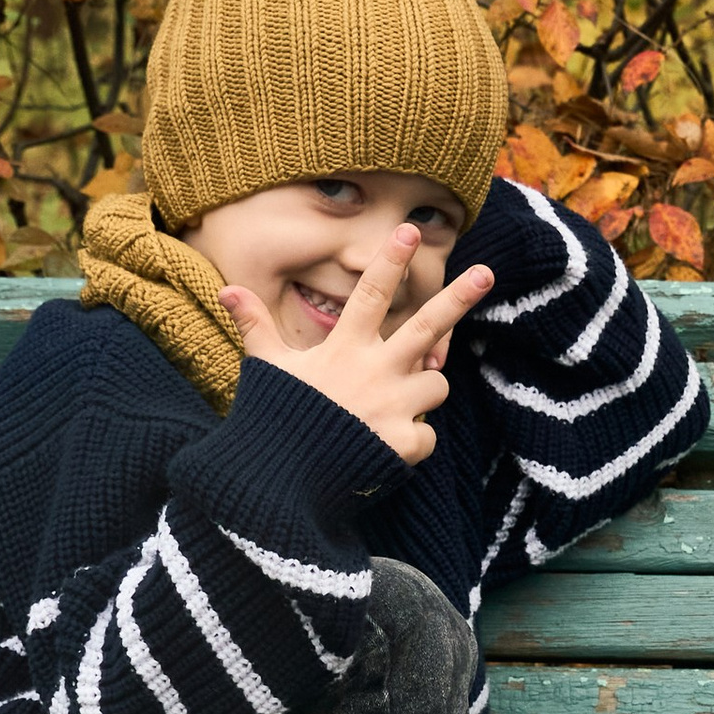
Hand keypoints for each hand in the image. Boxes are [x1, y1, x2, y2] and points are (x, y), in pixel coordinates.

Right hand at [216, 233, 493, 465]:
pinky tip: (386, 448)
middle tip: (486, 272)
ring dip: (424, 389)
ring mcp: (394, 406)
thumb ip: (256, 326)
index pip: (371, 294)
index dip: (390, 261)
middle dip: (458, 297)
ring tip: (392, 404)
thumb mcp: (267, 368)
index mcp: (345, 349)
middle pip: (427, 326)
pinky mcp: (404, 443)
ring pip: (436, 384)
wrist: (281, 482)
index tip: (410, 230)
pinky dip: (414, 441)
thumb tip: (227, 290)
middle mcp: (376, 371)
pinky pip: (428, 435)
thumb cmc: (275, 419)